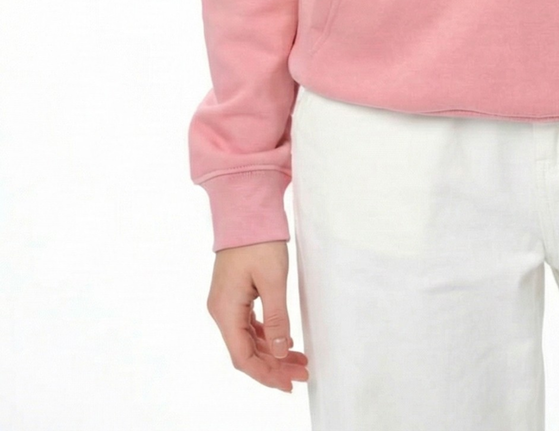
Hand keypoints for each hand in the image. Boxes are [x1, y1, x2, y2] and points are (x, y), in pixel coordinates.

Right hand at [206, 240, 308, 393]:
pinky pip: (248, 324)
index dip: (266, 374)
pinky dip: (266, 336)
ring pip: (248, 339)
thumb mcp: (273, 280)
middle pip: (246, 351)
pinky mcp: (234, 294)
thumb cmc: (258, 240)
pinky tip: (284, 340)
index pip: (243, 357)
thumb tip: (280, 352)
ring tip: (299, 360)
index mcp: (225, 311)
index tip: (289, 383)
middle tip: (302, 374)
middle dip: (274, 365)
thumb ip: (276, 319)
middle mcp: (221, 310)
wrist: (246, 209)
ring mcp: (226, 302)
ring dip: (272, 351)